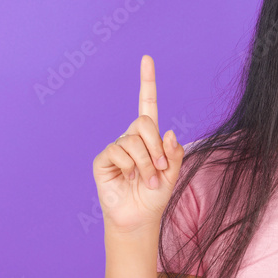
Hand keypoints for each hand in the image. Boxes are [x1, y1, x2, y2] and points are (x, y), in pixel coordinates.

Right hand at [92, 54, 184, 234]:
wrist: (139, 217)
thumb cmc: (155, 196)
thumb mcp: (172, 174)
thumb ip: (174, 154)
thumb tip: (170, 133)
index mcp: (149, 137)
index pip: (147, 104)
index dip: (147, 82)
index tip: (147, 59)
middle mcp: (131, 138)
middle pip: (144, 122)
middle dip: (156, 146)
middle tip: (160, 167)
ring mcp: (116, 148)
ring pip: (133, 141)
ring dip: (146, 162)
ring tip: (147, 180)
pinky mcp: (103, 159)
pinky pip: (118, 151)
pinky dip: (131, 166)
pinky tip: (131, 178)